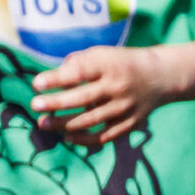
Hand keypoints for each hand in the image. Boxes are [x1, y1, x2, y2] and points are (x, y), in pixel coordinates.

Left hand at [31, 46, 174, 144]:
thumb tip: (52, 79)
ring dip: (63, 124)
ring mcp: (124, 107)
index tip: (36, 83)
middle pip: (82, 98)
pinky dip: (84, 139)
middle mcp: (118, 86)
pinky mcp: (129, 124)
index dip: (57, 78)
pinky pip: (104, 136)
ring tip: (43, 123)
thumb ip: (77, 63)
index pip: (79, 72)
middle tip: (34, 105)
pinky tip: (66, 137)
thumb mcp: (102, 54)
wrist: (159, 77)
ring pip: (90, 120)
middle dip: (56, 103)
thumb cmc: (120, 63)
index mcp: (109, 65)